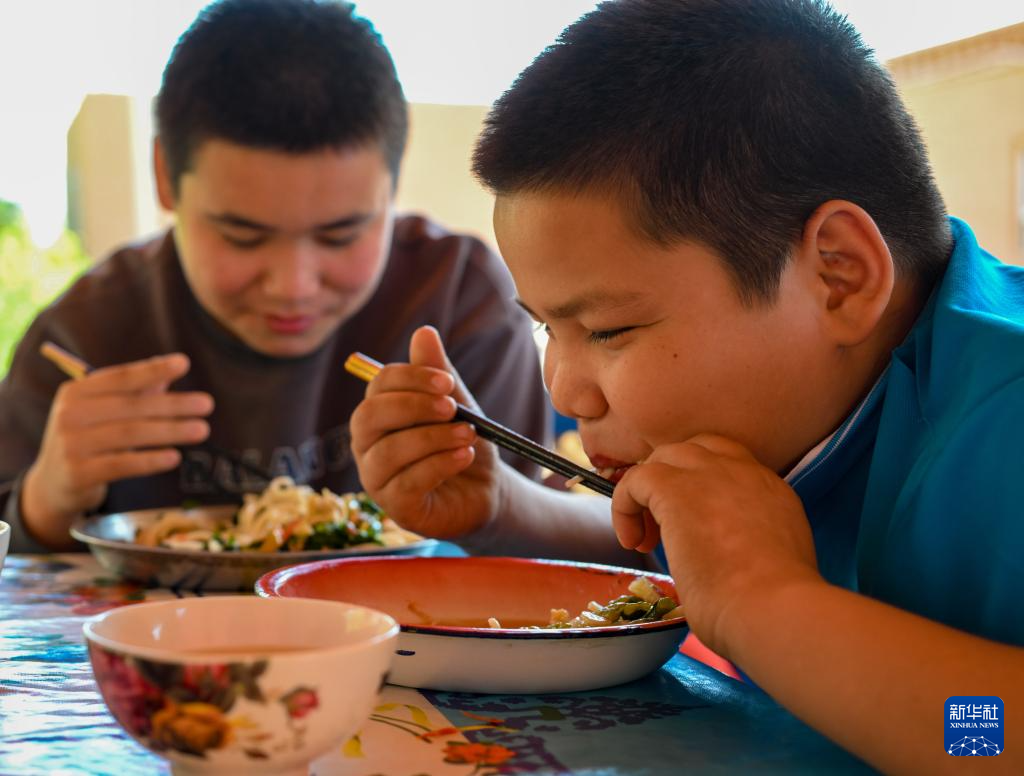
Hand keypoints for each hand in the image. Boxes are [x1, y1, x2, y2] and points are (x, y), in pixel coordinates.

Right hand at [22, 353, 213, 545]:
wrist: (53, 485)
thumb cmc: (87, 440)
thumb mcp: (103, 413)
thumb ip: (134, 394)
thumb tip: (167, 373)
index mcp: (76, 392)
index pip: (120, 377)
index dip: (152, 370)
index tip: (184, 363)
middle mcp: (70, 415)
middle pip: (131, 406)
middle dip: (173, 404)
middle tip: (207, 404)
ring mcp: (71, 445)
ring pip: (130, 434)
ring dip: (170, 431)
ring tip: (202, 430)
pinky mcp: (78, 473)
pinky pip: (122, 464)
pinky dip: (150, 461)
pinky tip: (175, 457)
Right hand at [350, 326, 501, 538]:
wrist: (487, 490)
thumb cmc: (462, 442)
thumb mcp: (456, 404)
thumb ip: (438, 373)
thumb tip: (424, 332)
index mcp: (378, 415)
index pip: (377, 387)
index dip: (410, 379)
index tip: (447, 382)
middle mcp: (367, 447)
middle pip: (369, 417)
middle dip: (413, 406)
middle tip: (452, 406)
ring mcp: (377, 480)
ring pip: (389, 451)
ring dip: (432, 438)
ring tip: (468, 434)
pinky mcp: (396, 508)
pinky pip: (406, 483)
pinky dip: (439, 464)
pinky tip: (465, 456)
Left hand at [611, 434, 821, 655]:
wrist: (772, 609)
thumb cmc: (772, 608)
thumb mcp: (768, 563)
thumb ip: (746, 544)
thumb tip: (719, 559)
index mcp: (771, 491)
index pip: (730, 468)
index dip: (702, 490)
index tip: (693, 528)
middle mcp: (744, 472)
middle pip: (696, 451)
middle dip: (674, 482)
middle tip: (665, 528)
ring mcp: (711, 474)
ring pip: (666, 457)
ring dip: (649, 492)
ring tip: (646, 538)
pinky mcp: (676, 489)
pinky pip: (636, 479)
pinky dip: (625, 505)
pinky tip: (633, 541)